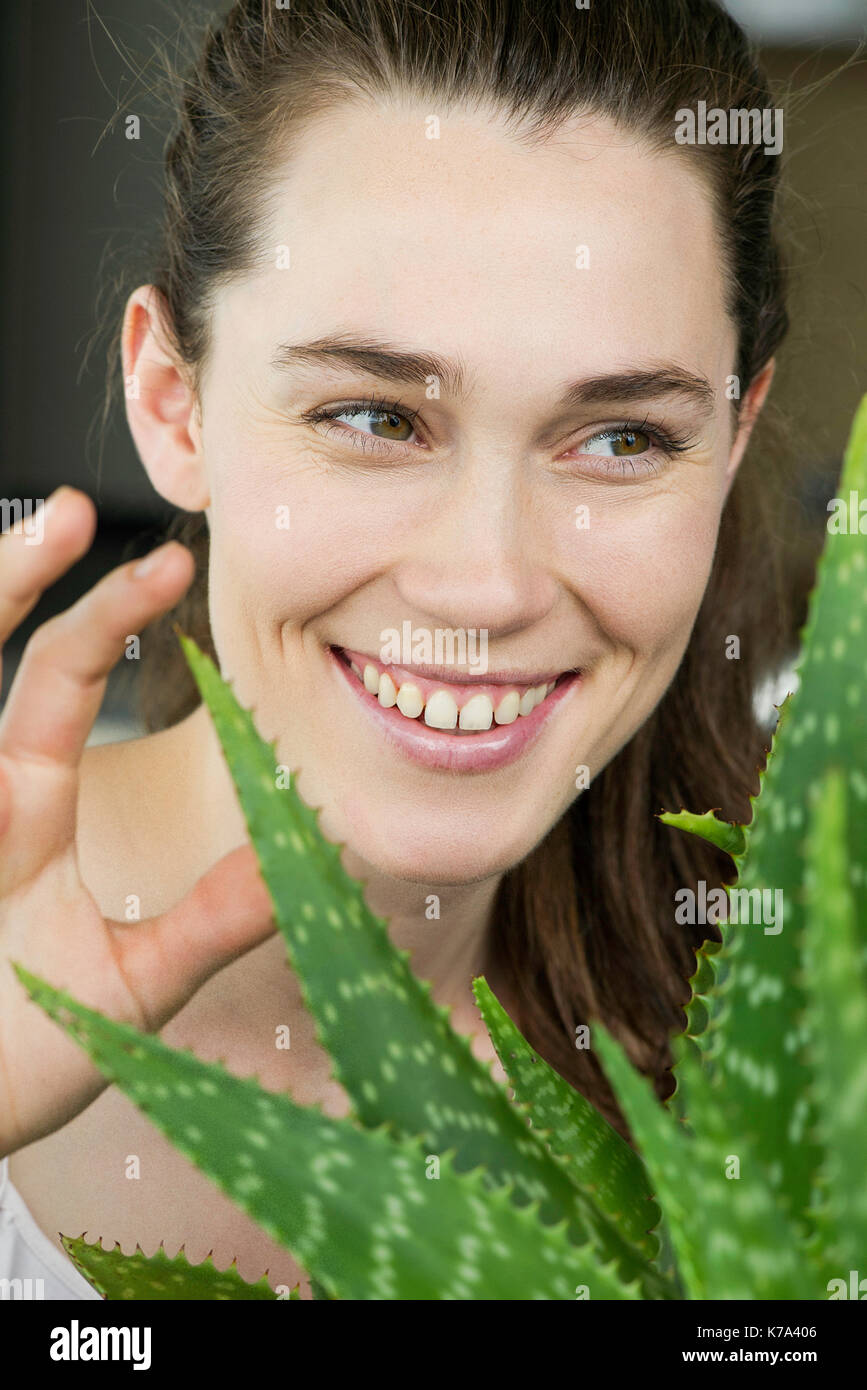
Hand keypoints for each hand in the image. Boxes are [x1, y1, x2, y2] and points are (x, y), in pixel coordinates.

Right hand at [0, 488, 274, 1157]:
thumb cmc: (21, 1052)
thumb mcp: (134, 981)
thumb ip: (212, 921)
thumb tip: (305, 858)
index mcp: (22, 811)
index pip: (57, 680)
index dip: (109, 615)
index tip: (172, 564)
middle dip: (14, 574)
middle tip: (71, 508)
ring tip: (34, 530)